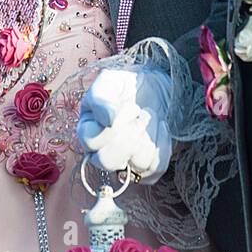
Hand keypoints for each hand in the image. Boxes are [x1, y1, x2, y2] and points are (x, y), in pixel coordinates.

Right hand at [77, 66, 172, 182]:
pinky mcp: (147, 168)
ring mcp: (126, 162)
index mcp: (88, 129)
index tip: (131, 105)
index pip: (91, 141)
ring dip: (149, 135)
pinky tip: (162, 125)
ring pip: (135, 164)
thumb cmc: (129, 84)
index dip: (113, 126)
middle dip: (130, 134)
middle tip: (140, 113)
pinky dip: (163, 145)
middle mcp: (102, 151)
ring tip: (150, 115)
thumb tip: (108, 121)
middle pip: (107, 161)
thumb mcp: (110, 81)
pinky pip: (155, 169)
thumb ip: (100, 97)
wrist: (157, 84)